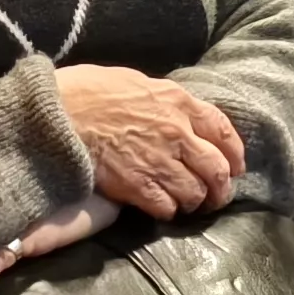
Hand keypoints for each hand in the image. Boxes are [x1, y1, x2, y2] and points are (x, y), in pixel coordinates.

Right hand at [54, 66, 243, 218]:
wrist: (57, 115)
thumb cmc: (88, 91)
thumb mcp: (136, 82)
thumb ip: (163, 101)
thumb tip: (174, 114)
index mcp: (178, 102)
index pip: (223, 130)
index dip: (235, 153)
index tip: (236, 166)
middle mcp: (177, 133)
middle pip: (217, 168)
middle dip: (222, 188)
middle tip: (217, 197)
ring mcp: (159, 161)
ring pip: (195, 193)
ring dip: (194, 202)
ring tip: (187, 205)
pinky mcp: (138, 186)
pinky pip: (166, 207)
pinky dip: (168, 211)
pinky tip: (161, 208)